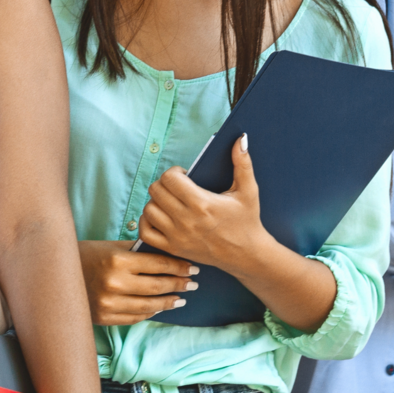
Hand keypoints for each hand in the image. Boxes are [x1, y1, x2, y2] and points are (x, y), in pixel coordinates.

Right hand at [77, 240, 197, 324]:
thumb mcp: (112, 246)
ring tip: (181, 299)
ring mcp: (109, 303)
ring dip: (168, 302)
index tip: (192, 267)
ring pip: (149, 306)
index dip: (179, 267)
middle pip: (157, 286)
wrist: (55, 274)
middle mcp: (114, 283)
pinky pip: (134, 317)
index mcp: (118, 261)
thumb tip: (168, 254)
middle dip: (179, 285)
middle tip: (193, 283)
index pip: (158, 265)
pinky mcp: (104, 317)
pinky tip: (159, 308)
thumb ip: (138, 250)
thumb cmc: (87, 255)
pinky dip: (150, 313)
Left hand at [138, 135, 271, 271]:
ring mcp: (178, 236)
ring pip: (149, 210)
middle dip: (164, 184)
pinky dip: (147, 222)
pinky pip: (145, 232)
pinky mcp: (173, 249)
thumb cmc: (246, 221)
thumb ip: (242, 163)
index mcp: (202, 204)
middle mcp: (186, 220)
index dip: (174, 172)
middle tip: (177, 187)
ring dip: (156, 201)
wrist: (246, 255)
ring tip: (170, 201)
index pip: (169, 178)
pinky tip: (160, 216)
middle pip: (156, 191)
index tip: (184, 176)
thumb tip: (240, 139)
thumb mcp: (248, 191)